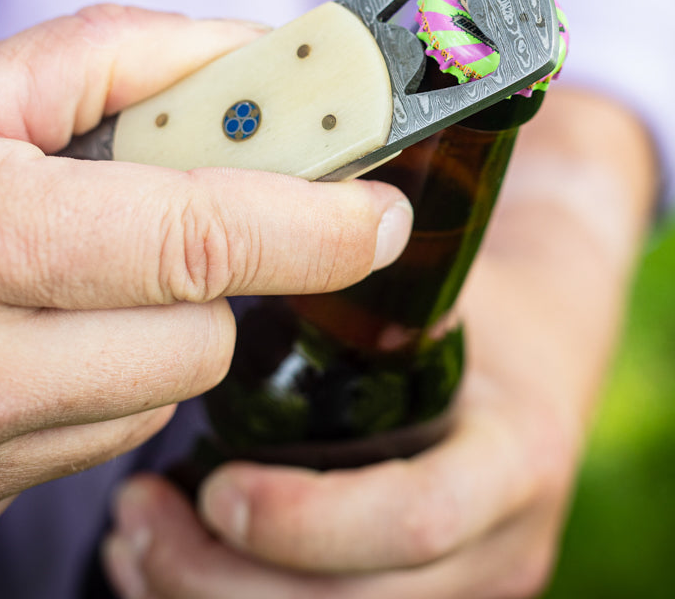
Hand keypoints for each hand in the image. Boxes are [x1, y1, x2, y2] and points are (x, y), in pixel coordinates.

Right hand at [0, 5, 411, 572]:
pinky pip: (86, 452)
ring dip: (140, 334)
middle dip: (205, 276)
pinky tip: (9, 350)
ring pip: (152, 399)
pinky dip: (82, 392)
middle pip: (199, 337)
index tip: (380, 214)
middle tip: (148, 227)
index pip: (199, 239)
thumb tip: (256, 55)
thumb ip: (121, 56)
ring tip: (53, 284)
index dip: (316, 225)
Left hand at [99, 89, 656, 597]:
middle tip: (137, 520)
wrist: (543, 351)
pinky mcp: (421, 590)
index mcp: (513, 450)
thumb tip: (308, 123)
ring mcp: (461, 575)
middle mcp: (498, 535)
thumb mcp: (457, 269)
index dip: (315, 518)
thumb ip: (386, 233)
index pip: (421, 516)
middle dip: (228, 582)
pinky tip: (162, 566)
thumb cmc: (486, 293)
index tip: (219, 487)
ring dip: (209, 597)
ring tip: (132, 536)